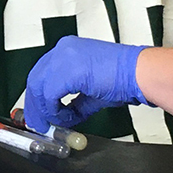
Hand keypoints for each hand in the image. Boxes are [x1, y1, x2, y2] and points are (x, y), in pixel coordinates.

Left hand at [24, 36, 150, 132]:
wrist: (138, 73)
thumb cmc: (123, 77)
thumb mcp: (91, 89)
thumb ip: (74, 102)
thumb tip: (64, 117)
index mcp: (68, 49)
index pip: (42, 73)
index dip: (38, 97)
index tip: (39, 113)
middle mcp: (63, 49)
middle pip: (35, 80)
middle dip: (35, 107)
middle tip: (39, 124)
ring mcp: (63, 58)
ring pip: (38, 88)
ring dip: (44, 111)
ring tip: (56, 124)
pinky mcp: (66, 71)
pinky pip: (49, 96)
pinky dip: (54, 111)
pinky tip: (66, 117)